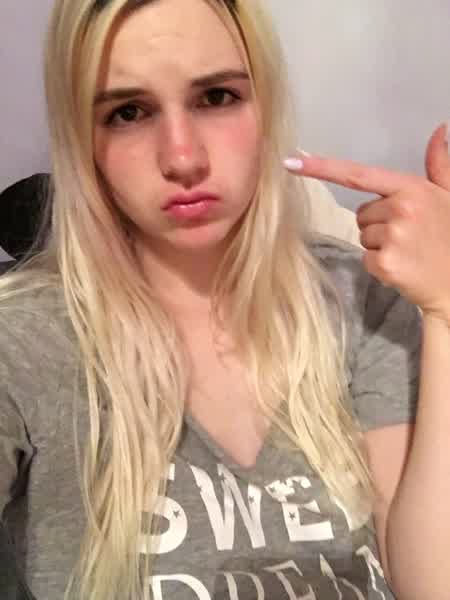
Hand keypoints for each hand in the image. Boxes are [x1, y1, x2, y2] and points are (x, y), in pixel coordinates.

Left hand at [284, 123, 449, 321]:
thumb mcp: (449, 195)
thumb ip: (439, 164)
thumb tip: (438, 130)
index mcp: (411, 189)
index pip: (358, 175)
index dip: (322, 167)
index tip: (291, 161)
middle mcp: (400, 209)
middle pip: (361, 213)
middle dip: (378, 223)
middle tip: (407, 235)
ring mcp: (392, 237)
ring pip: (362, 236)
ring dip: (379, 245)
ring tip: (408, 250)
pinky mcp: (385, 264)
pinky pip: (365, 258)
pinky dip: (379, 265)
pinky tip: (403, 265)